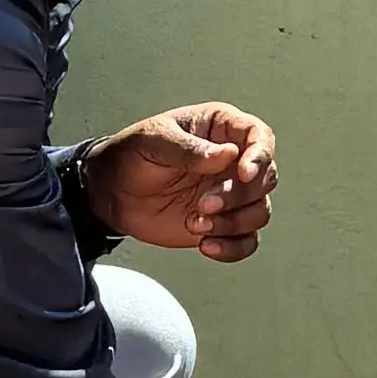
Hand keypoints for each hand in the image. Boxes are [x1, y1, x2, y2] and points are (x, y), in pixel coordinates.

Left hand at [81, 102, 278, 261]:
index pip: (259, 136)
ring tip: (196, 223)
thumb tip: (227, 155)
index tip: (243, 174)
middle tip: (203, 204)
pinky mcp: (223, 224)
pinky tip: (205, 246)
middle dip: (237, 196)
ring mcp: (230, 195)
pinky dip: (232, 247)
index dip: (259, 156)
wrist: (111, 192)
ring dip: (233, 223)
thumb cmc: (132, 155)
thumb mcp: (154, 141)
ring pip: (259, 212)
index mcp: (221, 129)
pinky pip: (246, 240)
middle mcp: (233, 162)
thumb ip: (189, 148)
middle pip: (265, 179)